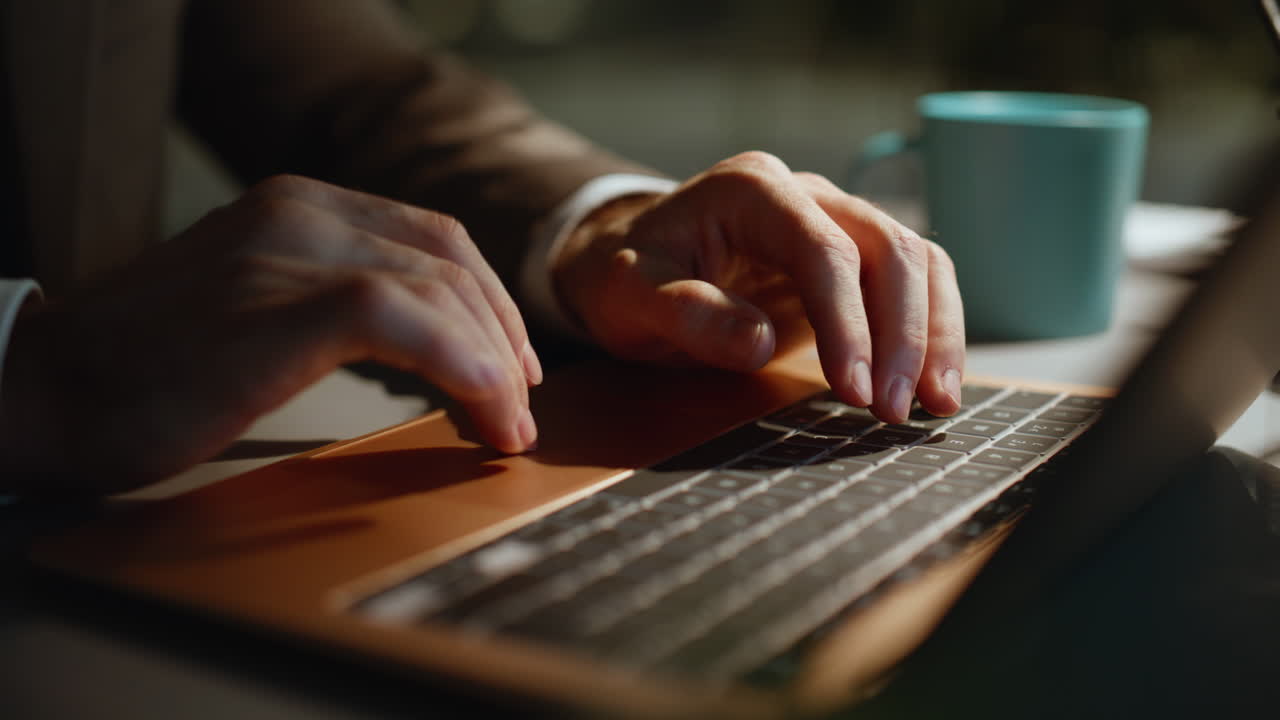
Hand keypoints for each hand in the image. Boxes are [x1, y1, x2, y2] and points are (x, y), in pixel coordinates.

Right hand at [0, 175, 540, 493]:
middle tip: (519, 405)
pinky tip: (480, 410)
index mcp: (299, 206)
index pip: (434, 238)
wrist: (46, 390)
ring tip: (505, 428)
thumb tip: (430, 349)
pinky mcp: (279, 306)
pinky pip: (404, 320)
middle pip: (450, 262)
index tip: (511, 365)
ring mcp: (288, 253)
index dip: (489, 303)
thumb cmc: (150, 367)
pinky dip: (462, 367)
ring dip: (493, 365)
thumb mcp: (256, 305)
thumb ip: (333, 302)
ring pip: (440, 290)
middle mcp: (300, 213)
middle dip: (503, 338)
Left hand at [554, 152, 964, 423]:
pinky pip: (913, 282)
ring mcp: (834, 220)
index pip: (823, 250)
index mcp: (751, 190)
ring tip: (933, 404)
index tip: (852, 391)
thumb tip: (760, 343)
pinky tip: (931, 382)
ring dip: (933, 333)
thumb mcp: (629, 296)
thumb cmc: (628, 277)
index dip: (846, 322)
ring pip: (915, 260)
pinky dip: (931, 330)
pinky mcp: (851, 258)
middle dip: (903, 333)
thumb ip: (685, 312)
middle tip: (892, 411)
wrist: (630, 260)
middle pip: (887, 247)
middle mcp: (804, 194)